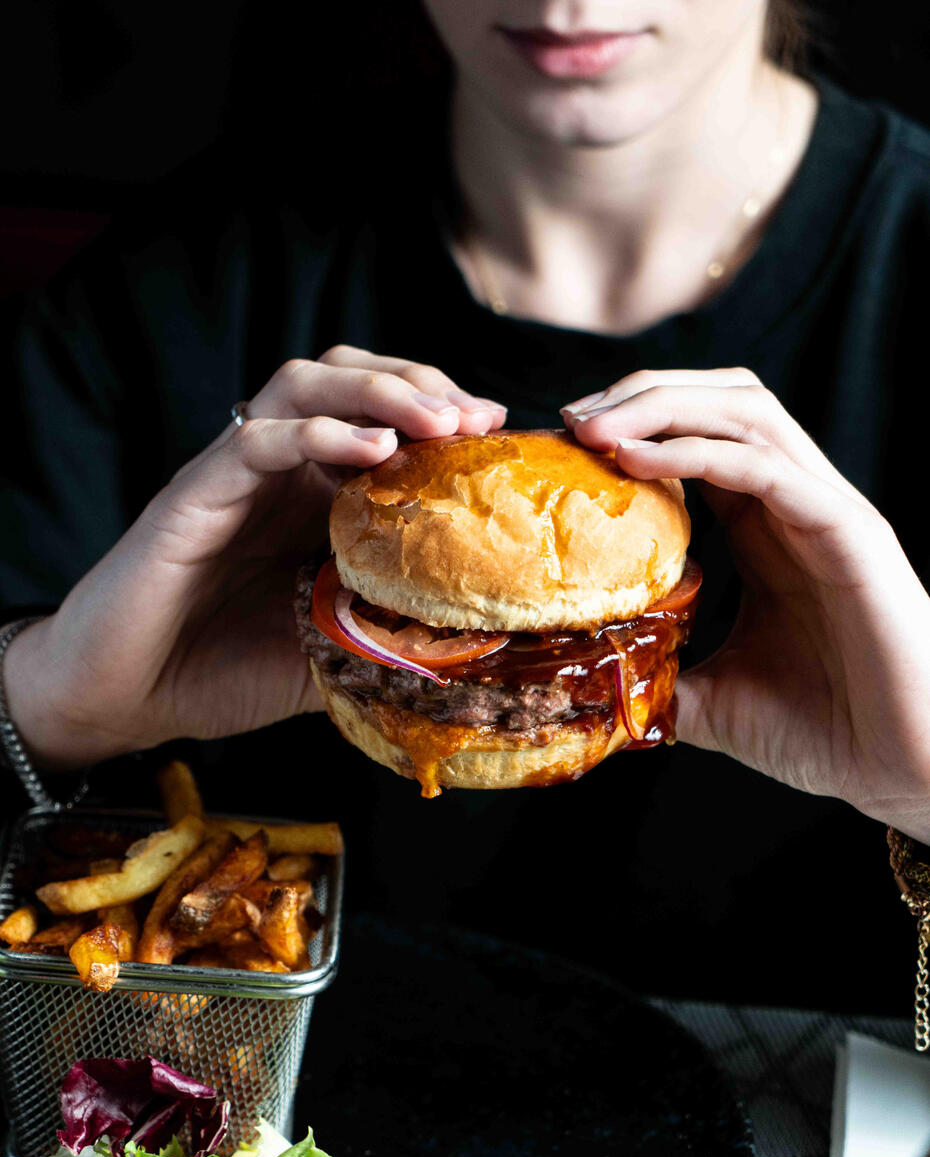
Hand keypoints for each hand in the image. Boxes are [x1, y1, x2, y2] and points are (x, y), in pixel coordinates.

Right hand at [6, 347, 505, 767]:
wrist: (127, 698)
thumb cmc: (222, 672)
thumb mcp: (331, 655)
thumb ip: (389, 637)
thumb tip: (477, 651)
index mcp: (313, 497)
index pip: (381, 419)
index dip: (441, 413)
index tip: (498, 433)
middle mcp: (278, 472)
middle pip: (347, 379)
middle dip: (419, 382)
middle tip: (477, 415)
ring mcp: (235, 477)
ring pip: (303, 387)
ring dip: (377, 390)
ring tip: (435, 417)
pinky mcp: (194, 495)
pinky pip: (256, 442)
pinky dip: (315, 434)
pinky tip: (370, 448)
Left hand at [562, 367, 929, 841]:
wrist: (906, 767)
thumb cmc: (830, 730)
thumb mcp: (715, 703)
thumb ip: (662, 680)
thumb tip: (595, 689)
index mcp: (769, 530)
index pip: (700, 440)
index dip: (634, 425)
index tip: (566, 443)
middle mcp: (798, 504)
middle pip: (721, 401)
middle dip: (642, 393)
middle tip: (571, 419)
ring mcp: (826, 510)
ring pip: (746, 412)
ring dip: (662, 405)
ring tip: (593, 426)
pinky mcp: (847, 530)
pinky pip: (765, 467)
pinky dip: (696, 452)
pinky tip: (636, 458)